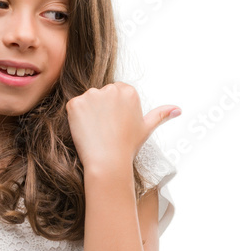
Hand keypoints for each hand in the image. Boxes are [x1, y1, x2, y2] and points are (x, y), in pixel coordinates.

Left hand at [65, 82, 180, 171]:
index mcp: (128, 91)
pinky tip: (84, 130)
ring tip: (96, 131)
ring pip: (87, 101)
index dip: (114, 110)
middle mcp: (110, 89)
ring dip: (88, 113)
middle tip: (105, 129)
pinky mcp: (75, 104)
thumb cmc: (128, 146)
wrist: (108, 162)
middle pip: (101, 94)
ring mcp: (91, 95)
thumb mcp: (146, 128)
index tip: (115, 124)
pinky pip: (73, 107)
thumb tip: (178, 110)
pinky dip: (75, 118)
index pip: (116, 92)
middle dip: (101, 109)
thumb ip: (161, 114)